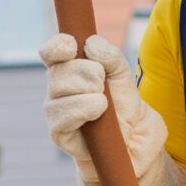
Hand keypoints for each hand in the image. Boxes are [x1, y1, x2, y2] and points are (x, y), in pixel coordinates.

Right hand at [39, 33, 163, 180]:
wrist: (134, 141)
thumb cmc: (125, 106)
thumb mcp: (124, 76)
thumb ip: (111, 56)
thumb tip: (91, 43)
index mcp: (70, 69)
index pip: (52, 52)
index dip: (57, 46)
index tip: (72, 46)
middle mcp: (57, 88)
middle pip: (59, 71)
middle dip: (87, 73)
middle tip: (103, 84)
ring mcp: (55, 110)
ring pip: (59, 92)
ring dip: (88, 92)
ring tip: (104, 102)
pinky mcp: (58, 133)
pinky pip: (61, 117)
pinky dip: (82, 110)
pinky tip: (98, 112)